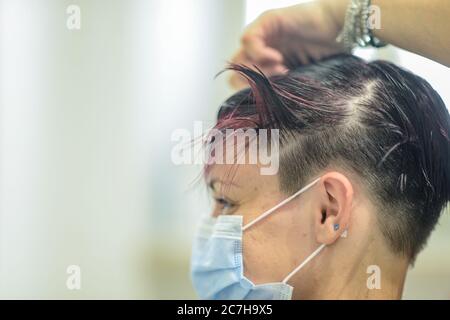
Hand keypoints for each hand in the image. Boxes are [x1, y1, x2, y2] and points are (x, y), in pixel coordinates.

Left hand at [229, 0, 346, 89]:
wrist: (341, 25)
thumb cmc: (328, 53)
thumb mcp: (304, 79)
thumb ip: (287, 93)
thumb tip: (276, 126)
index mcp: (266, 65)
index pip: (241, 82)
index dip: (250, 93)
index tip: (269, 99)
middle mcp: (261, 50)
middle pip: (236, 72)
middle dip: (251, 84)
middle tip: (272, 86)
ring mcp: (262, 35)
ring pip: (238, 58)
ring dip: (257, 69)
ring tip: (281, 71)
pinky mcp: (267, 21)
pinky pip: (248, 40)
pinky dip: (259, 53)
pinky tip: (278, 59)